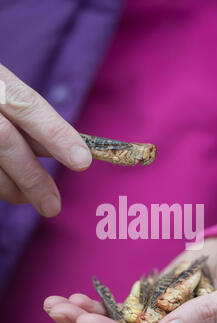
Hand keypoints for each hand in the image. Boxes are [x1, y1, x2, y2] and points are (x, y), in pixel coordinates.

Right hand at [0, 64, 91, 215]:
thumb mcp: (8, 95)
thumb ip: (32, 120)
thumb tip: (76, 153)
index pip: (27, 105)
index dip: (56, 134)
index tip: (82, 161)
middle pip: (5, 140)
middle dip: (33, 178)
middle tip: (52, 207)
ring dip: (14, 188)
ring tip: (35, 200)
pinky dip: (1, 186)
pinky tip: (13, 191)